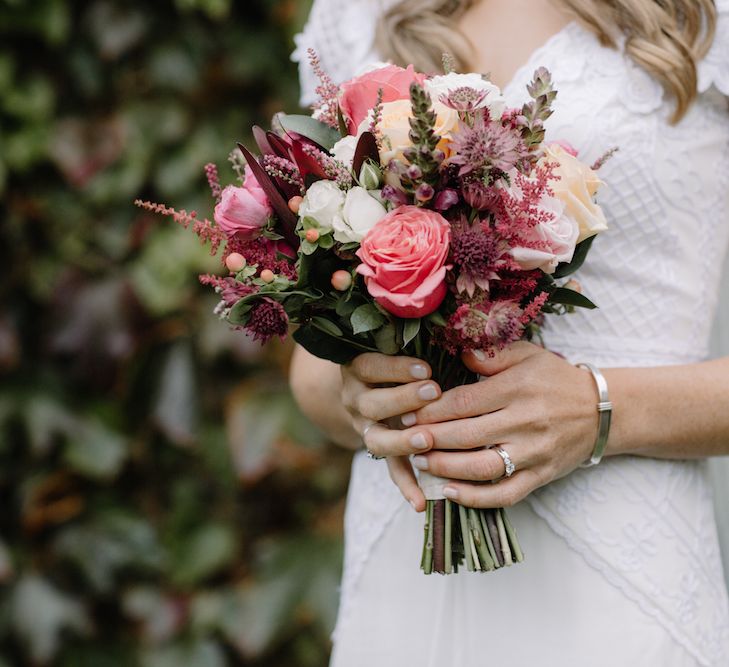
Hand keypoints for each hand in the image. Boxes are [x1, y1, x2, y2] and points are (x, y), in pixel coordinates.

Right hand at [341, 353, 442, 511]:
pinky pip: (391, 470)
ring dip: (402, 441)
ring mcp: (366, 427)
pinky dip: (406, 486)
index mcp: (360, 369)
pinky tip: (421, 502)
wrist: (372, 381)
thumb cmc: (403, 357)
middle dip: (403, 400)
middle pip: (372, 404)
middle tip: (432, 393)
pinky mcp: (381, 450)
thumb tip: (469, 347)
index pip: (371, 367)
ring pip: (377, 440)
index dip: (396, 369)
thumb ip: (429, 344)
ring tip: (426, 440)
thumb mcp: (407, 345)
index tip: (426, 369)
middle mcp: (356, 399)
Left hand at [385, 342, 598, 508]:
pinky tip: (449, 492)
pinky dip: (476, 498)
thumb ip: (491, 356)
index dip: (432, 410)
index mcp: (518, 388)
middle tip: (405, 439)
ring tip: (421, 463)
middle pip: (468, 435)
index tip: (408, 412)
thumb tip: (458, 355)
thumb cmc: (556, 379)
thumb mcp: (527, 355)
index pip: (465, 402)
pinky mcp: (541, 476)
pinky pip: (506, 494)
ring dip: (446, 468)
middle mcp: (526, 422)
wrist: (602, 411)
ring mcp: (534, 453)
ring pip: (483, 468)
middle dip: (431, 439)